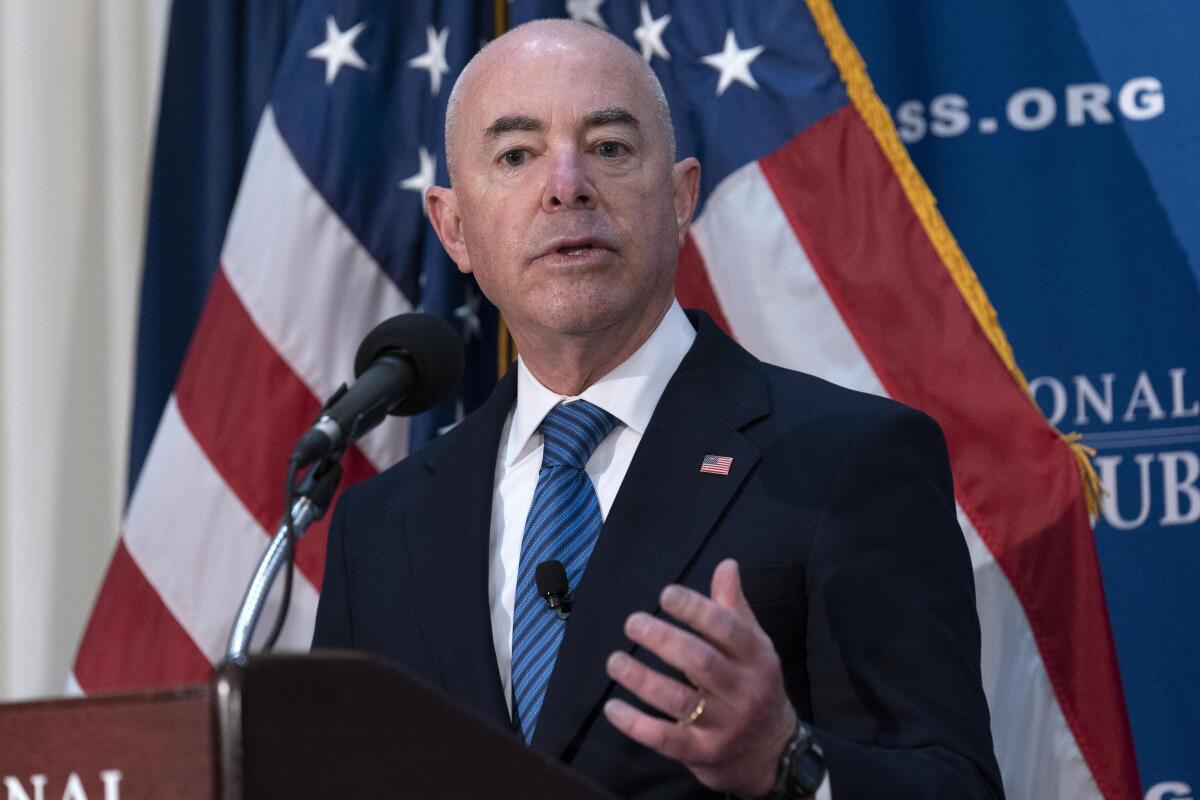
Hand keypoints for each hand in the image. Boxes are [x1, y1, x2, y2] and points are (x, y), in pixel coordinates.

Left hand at [603, 558, 796, 796]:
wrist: (772, 754)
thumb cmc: (755, 687)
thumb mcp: (755, 647)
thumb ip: (734, 607)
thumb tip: (726, 565)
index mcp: (757, 658)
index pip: (727, 628)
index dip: (696, 609)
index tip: (666, 594)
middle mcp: (744, 691)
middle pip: (701, 662)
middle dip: (663, 640)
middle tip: (633, 622)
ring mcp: (724, 725)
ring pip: (679, 700)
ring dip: (642, 679)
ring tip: (615, 661)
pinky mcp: (703, 754)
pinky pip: (666, 738)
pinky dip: (636, 724)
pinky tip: (613, 708)